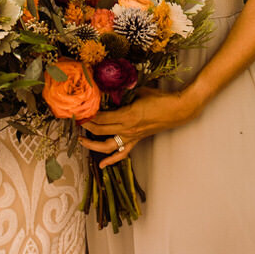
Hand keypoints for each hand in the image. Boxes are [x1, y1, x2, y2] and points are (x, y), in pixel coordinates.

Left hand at [79, 88, 202, 168]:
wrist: (177, 111)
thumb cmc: (160, 98)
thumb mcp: (140, 91)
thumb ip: (125, 91)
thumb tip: (113, 88)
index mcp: (127, 115)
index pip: (102, 118)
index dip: (89, 115)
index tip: (80, 111)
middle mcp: (127, 129)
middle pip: (100, 131)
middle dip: (86, 126)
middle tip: (76, 121)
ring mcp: (131, 137)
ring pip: (107, 146)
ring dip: (92, 144)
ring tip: (82, 141)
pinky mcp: (136, 140)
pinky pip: (122, 153)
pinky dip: (111, 160)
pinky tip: (102, 165)